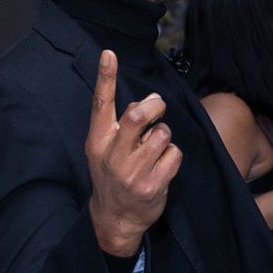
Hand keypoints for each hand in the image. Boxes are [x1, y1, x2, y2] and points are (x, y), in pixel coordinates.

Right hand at [85, 51, 180, 256]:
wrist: (116, 218)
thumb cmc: (114, 175)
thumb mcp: (106, 149)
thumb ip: (122, 124)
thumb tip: (150, 100)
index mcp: (98, 141)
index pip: (101, 104)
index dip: (105, 78)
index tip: (108, 54)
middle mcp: (113, 155)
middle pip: (137, 115)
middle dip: (155, 106)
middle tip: (157, 108)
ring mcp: (132, 172)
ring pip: (162, 134)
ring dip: (165, 136)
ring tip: (155, 150)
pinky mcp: (152, 185)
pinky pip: (174, 154)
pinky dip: (173, 156)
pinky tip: (162, 168)